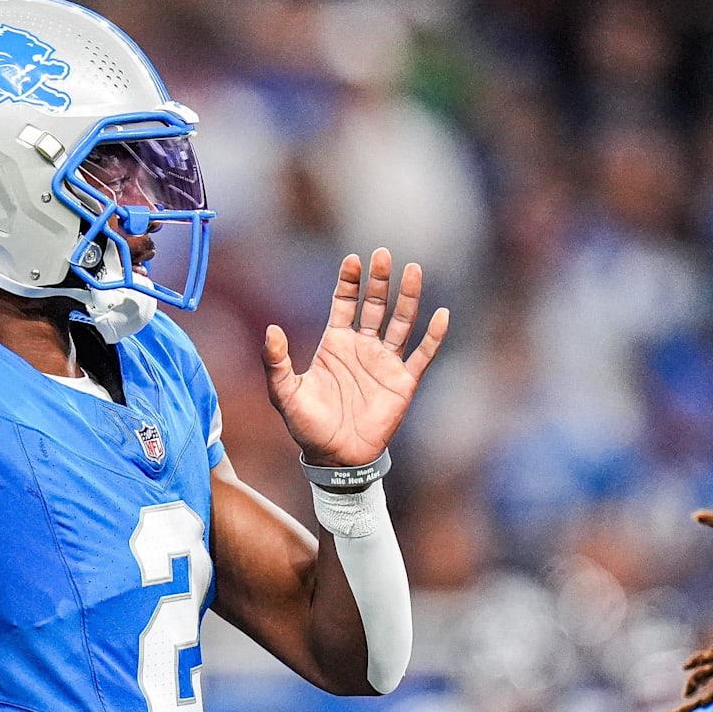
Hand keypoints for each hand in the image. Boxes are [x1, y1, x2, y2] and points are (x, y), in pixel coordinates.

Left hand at [263, 248, 448, 466]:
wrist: (335, 458)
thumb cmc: (307, 425)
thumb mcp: (284, 392)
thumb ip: (276, 361)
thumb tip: (271, 329)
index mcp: (335, 343)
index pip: (344, 302)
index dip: (349, 281)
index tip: (353, 259)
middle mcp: (362, 347)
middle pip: (374, 305)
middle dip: (379, 280)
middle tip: (383, 254)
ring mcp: (384, 363)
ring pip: (401, 322)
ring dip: (408, 297)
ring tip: (414, 270)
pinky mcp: (403, 382)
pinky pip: (422, 354)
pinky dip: (433, 335)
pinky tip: (441, 313)